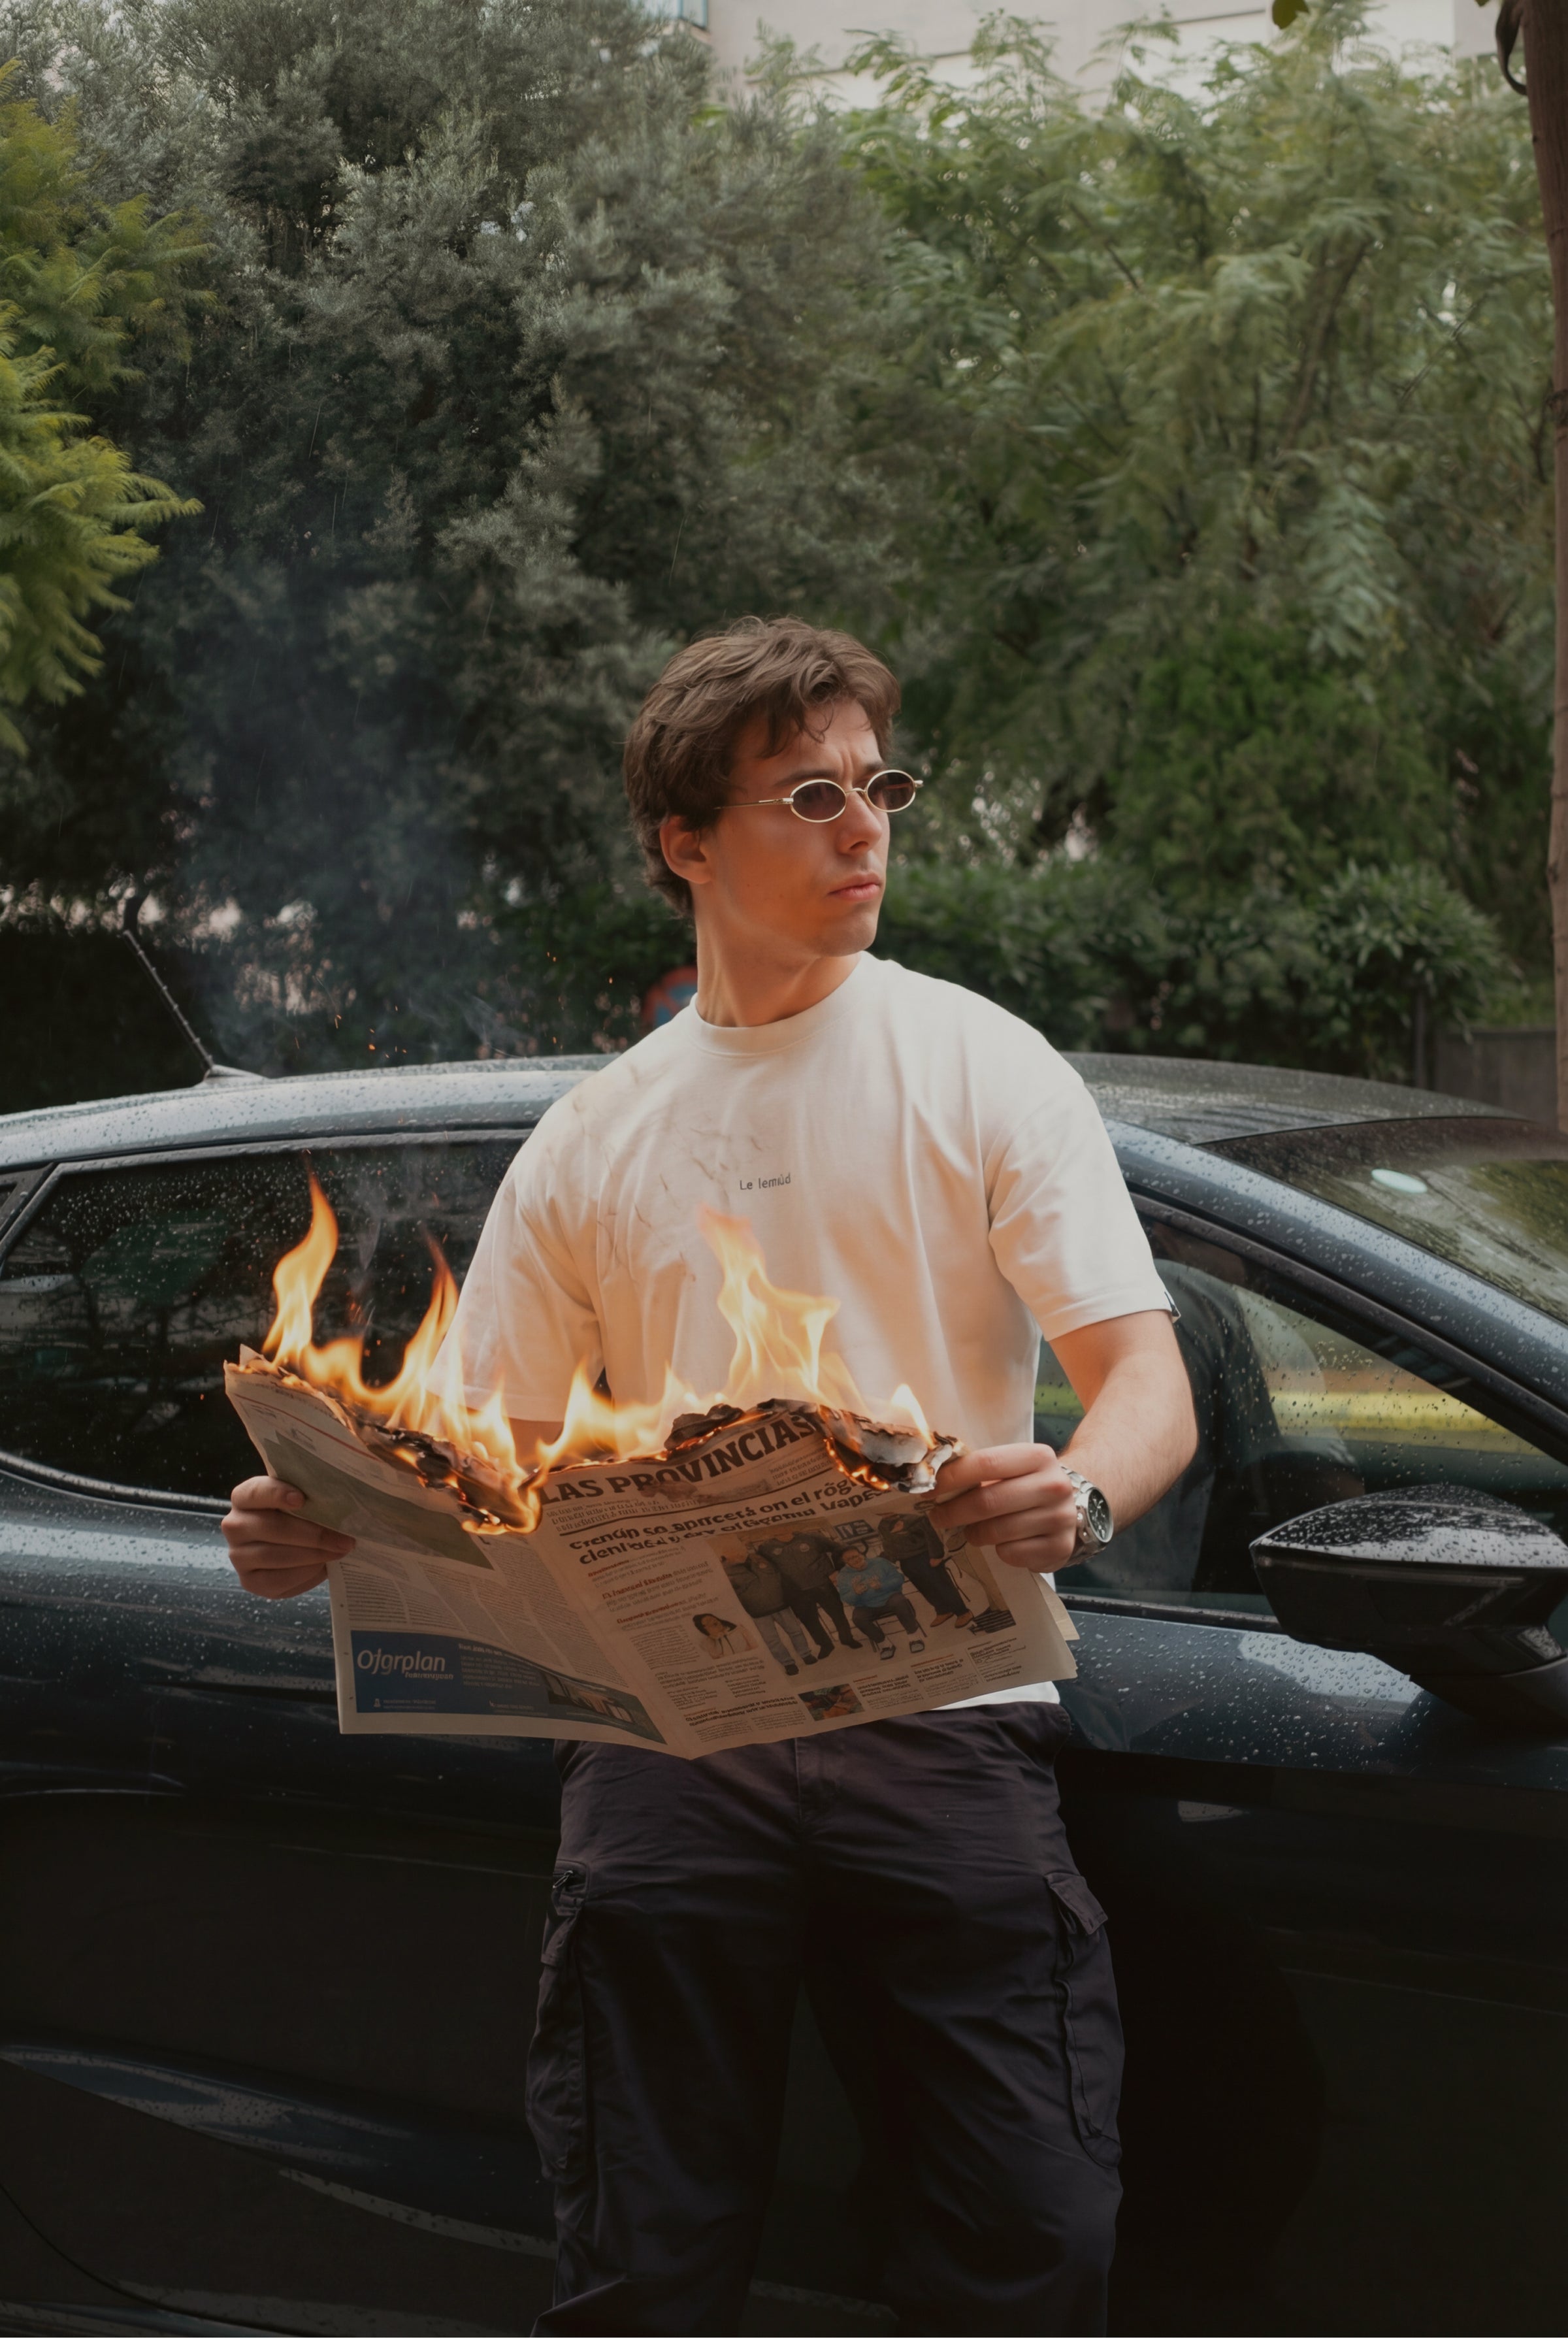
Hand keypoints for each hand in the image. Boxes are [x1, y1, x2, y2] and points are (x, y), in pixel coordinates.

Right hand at [221, 1475, 354, 1599]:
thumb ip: (311, 1493)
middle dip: (313, 1534)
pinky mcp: (249, 1582)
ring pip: (275, 1556)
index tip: (302, 1499)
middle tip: (344, 1538)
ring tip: (339, 1551)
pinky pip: (278, 1580)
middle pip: (271, 1528)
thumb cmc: (300, 1515)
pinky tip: (323, 1567)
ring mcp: (238, 1556)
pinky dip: (305, 1574)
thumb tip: (339, 1496)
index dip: (278, 1494)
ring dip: (313, 1555)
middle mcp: (235, 1525)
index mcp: (244, 1497)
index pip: (256, 1491)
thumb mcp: (303, 1498)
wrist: (296, 1545)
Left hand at [929, 1443, 1078, 1572]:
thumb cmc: (1029, 1484)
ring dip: (974, 1534)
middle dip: (954, 1512)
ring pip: (997, 1532)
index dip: (952, 1478)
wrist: (1073, 1505)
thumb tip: (932, 1480)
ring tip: (972, 1530)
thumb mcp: (1012, 1467)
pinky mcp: (1060, 1548)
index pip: (986, 1463)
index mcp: (1038, 1456)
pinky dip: (998, 1551)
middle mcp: (1054, 1485)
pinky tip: (1002, 1542)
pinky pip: (1012, 1554)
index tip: (928, 1490)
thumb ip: (980, 1470)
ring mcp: (1061, 1518)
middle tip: (937, 1517)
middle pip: (988, 1502)